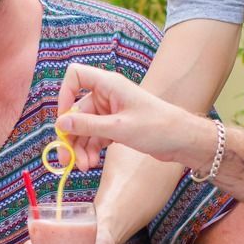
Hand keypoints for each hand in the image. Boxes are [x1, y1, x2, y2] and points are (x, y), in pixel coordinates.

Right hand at [55, 64, 218, 172]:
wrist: (183, 141)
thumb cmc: (157, 127)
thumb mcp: (119, 128)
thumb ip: (87, 125)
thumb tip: (59, 123)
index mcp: (109, 85)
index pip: (76, 76)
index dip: (65, 95)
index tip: (64, 120)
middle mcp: (107, 96)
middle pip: (77, 111)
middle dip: (71, 135)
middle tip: (66, 159)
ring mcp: (111, 112)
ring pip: (85, 127)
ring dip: (81, 147)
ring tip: (85, 166)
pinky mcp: (116, 126)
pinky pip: (95, 136)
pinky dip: (91, 149)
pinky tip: (92, 163)